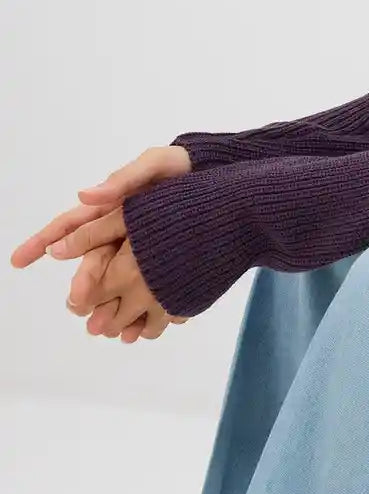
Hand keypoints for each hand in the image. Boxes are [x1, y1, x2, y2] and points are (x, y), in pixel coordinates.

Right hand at [10, 145, 193, 341]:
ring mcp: (141, 249)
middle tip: (76, 303)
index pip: (70, 226)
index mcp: (110, 208)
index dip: (43, 242)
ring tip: (104, 329)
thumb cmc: (180, 165)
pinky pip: (147, 289)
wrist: (222, 175)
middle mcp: (120, 232)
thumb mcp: (154, 163)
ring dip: (107, 306)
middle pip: (93, 263)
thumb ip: (123, 179)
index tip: (19, 260)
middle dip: (82, 285)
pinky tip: (140, 330)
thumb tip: (83, 194)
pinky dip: (142, 310)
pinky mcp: (164, 262)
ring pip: (116, 283)